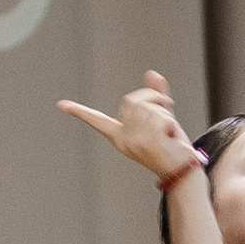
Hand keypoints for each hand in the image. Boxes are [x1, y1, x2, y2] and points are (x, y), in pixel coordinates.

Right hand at [58, 68, 199, 185]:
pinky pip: (162, 116)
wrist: (182, 170)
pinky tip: (171, 138)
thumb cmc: (171, 146)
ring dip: (166, 113)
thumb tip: (152, 73)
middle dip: (153, 98)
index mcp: (120, 136)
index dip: (80, 112)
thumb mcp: (161, 117)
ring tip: (169, 132)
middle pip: (133, 100)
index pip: (97, 120)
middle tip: (167, 111)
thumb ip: (155, 95)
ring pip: (150, 107)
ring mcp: (134, 141)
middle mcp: (123, 139)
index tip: (61, 105)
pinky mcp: (149, 141)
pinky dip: (172, 123)